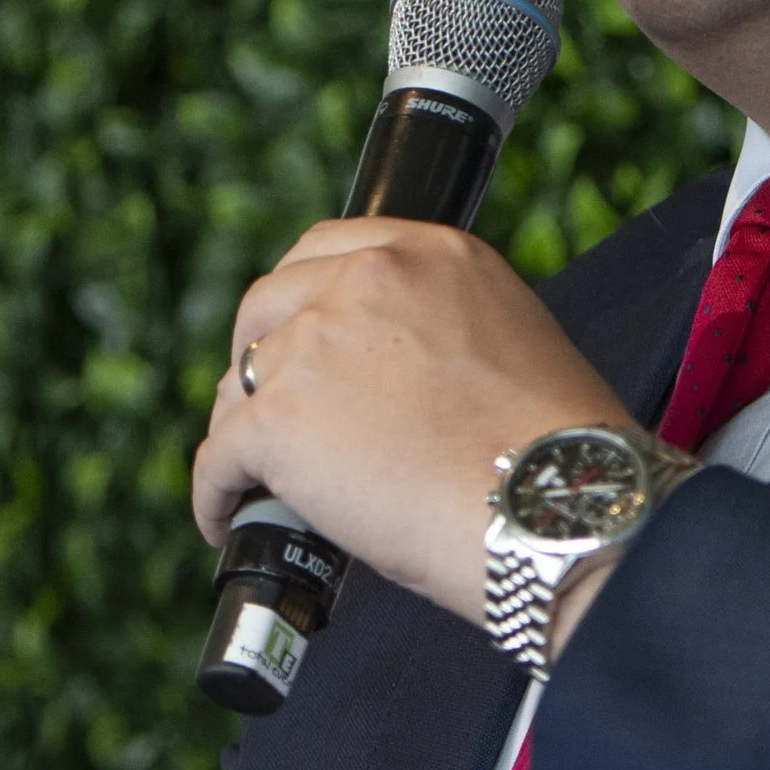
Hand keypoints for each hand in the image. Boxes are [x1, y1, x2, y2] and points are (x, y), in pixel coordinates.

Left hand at [194, 220, 630, 627]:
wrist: (553, 511)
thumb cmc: (554, 458)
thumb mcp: (510, 343)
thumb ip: (439, 331)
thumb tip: (390, 376)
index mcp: (431, 255)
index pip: (328, 250)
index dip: (300, 301)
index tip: (296, 337)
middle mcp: (366, 282)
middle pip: (266, 306)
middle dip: (260, 358)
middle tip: (273, 411)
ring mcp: (313, 346)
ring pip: (237, 384)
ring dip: (242, 430)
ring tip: (257, 481)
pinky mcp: (278, 418)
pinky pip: (218, 456)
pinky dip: (215, 494)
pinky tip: (225, 519)